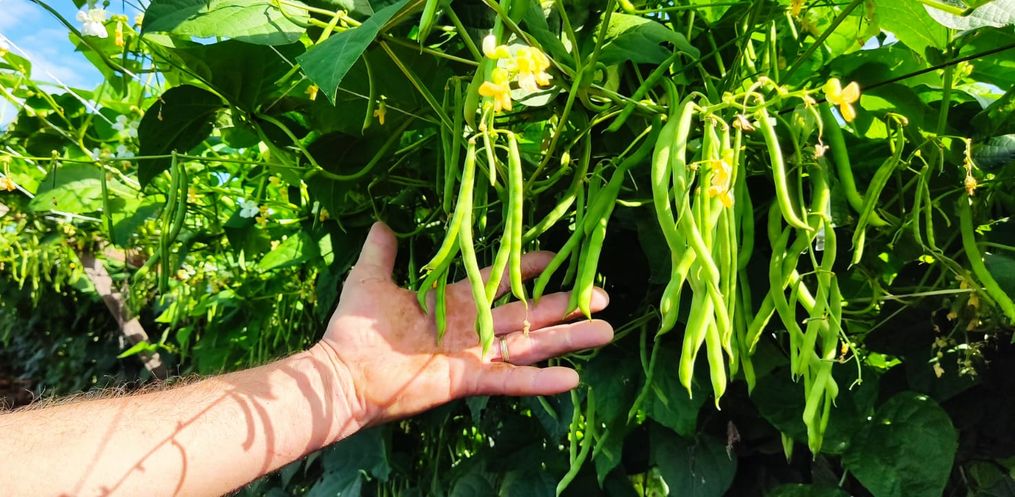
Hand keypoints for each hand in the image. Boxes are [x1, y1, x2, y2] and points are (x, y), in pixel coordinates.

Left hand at [315, 222, 612, 427]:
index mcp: (454, 302)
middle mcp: (472, 327)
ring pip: (530, 344)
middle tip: (605, 294)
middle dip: (565, 304)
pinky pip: (509, 380)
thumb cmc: (355, 327)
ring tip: (606, 331)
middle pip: (528, 313)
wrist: (343, 371)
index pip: (501, 281)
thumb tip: (382, 221)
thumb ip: (382, 251)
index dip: (529, 268)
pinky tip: (573, 378)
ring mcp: (473, 355)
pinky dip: (539, 381)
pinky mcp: (468, 379)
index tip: (559, 257)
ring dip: (567, 338)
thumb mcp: (370, 278)